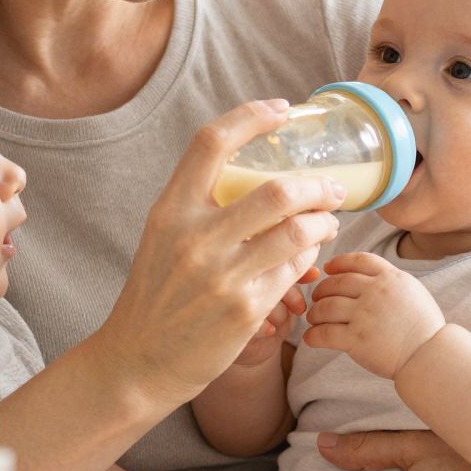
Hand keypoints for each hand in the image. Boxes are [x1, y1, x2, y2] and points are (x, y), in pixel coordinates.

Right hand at [95, 101, 344, 411]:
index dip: (251, 116)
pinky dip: (308, 258)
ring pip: (298, 233)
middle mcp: (195, 239)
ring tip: (328, 222)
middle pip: (278, 191)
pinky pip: (294, 271)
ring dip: (324, 223)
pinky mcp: (245, 311)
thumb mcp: (163, 238)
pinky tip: (307, 257)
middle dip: (318, 185)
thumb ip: (200, 206)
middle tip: (333, 188)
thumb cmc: (156, 295)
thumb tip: (256, 175)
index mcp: (170, 211)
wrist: (137, 361)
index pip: (211, 143)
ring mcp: (223, 277)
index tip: (282, 109)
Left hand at [302, 253, 446, 378]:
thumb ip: (390, 282)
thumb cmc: (424, 327)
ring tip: (314, 319)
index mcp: (391, 277)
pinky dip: (313, 336)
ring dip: (315, 313)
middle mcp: (376, 292)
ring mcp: (364, 315)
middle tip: (317, 298)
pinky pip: (324, 333)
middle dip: (322, 290)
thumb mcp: (412, 292)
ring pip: (326, 307)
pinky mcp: (356, 339)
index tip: (328, 268)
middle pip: (337, 282)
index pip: (358, 260)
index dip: (339, 262)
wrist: (429, 354)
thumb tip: (368, 278)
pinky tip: (311, 339)